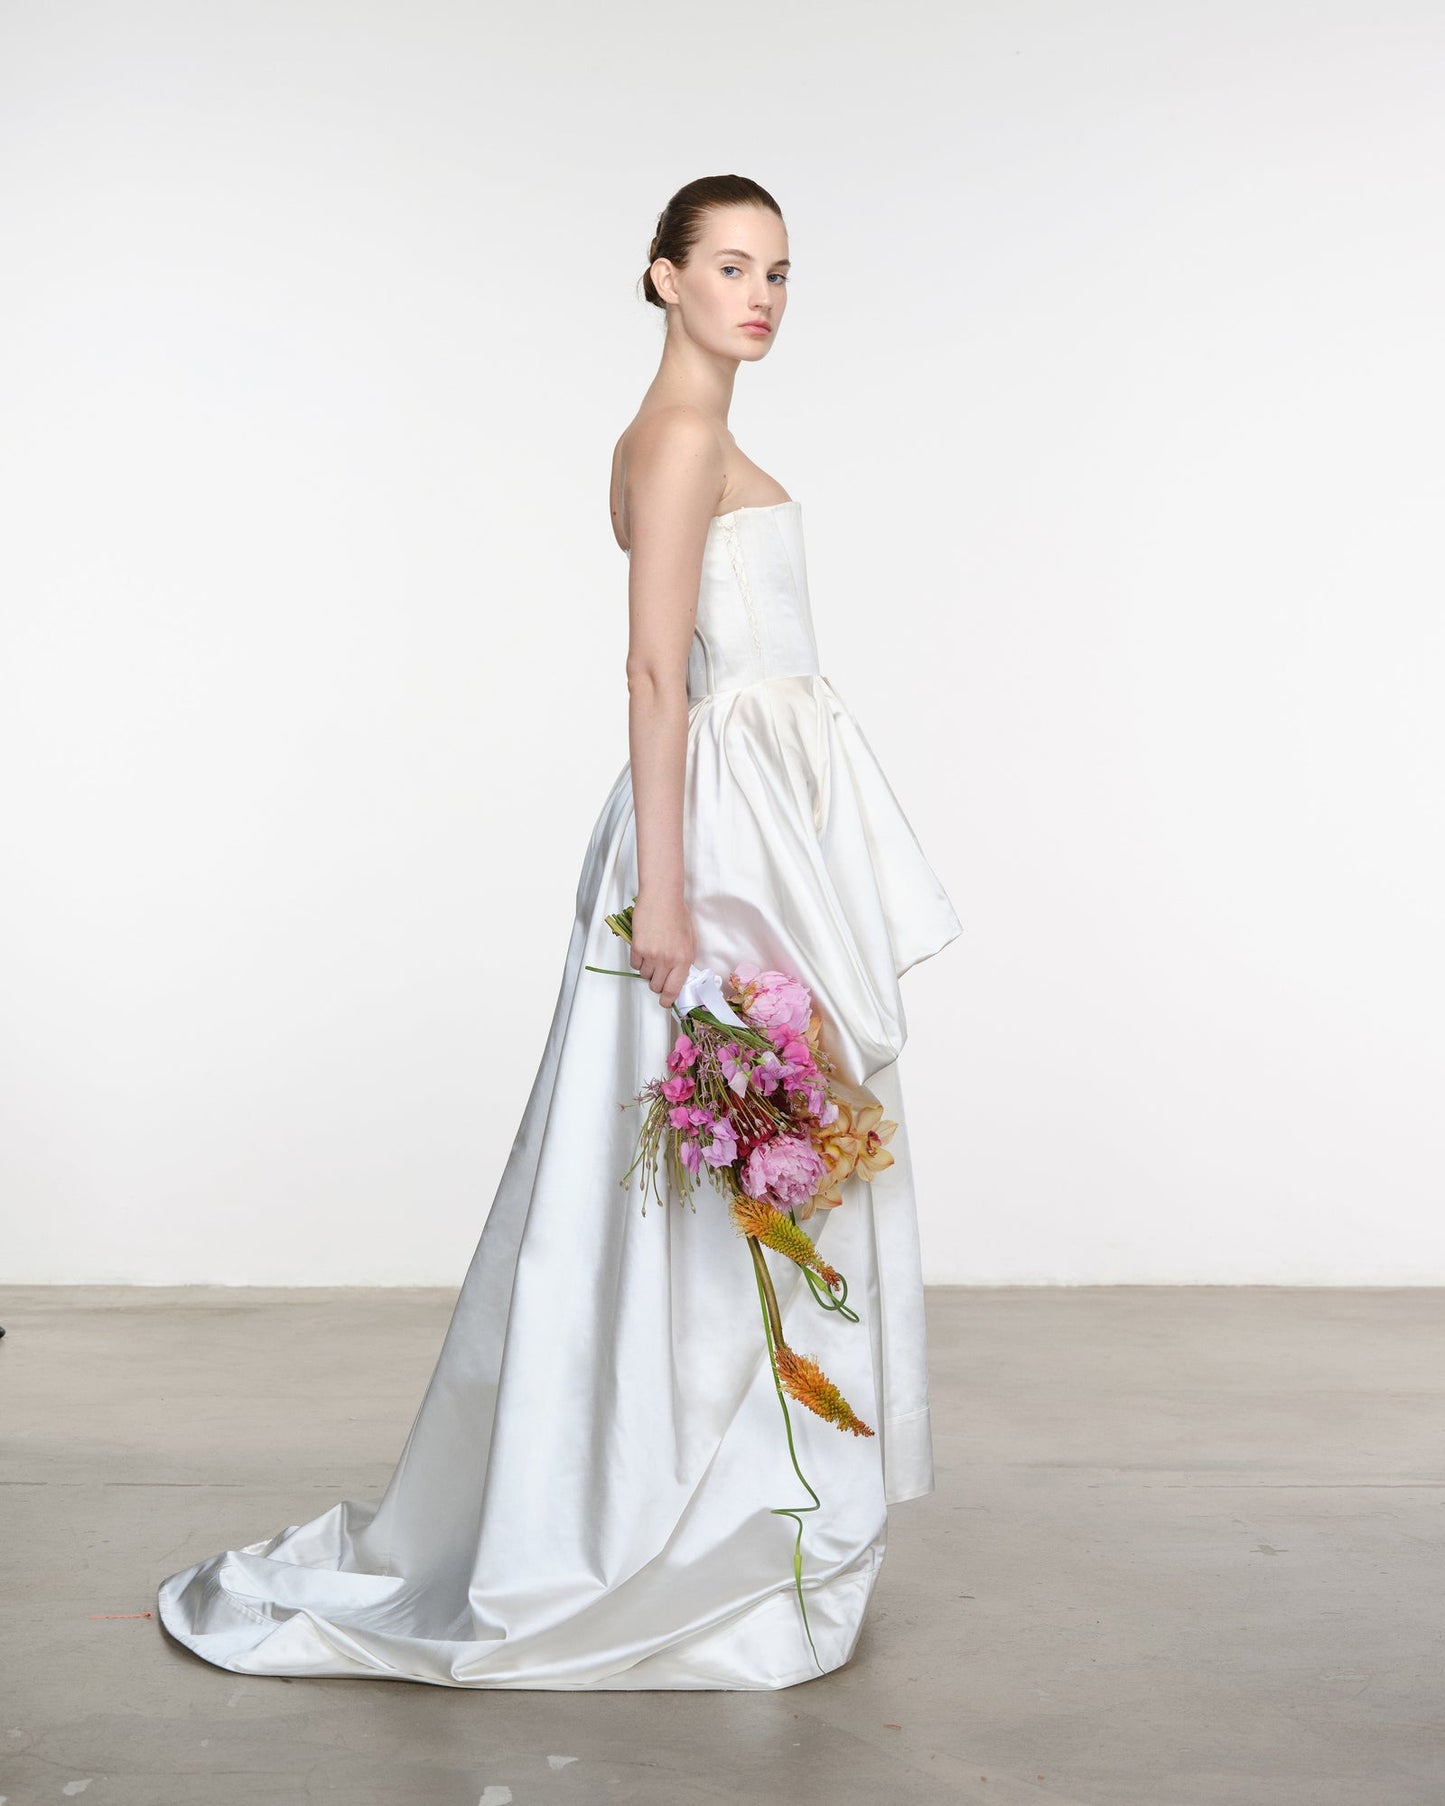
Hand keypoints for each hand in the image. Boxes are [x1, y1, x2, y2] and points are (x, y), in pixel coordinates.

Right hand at [630, 890, 695, 1011]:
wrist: (662, 898)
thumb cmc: (677, 915)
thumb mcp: (690, 940)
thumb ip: (685, 960)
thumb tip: (678, 977)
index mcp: (684, 959)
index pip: (673, 989)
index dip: (667, 999)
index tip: (664, 1002)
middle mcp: (668, 960)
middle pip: (656, 986)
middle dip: (656, 982)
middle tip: (658, 970)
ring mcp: (652, 955)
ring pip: (644, 976)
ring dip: (647, 969)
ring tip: (652, 953)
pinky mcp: (638, 948)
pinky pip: (635, 964)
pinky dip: (638, 959)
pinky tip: (644, 947)